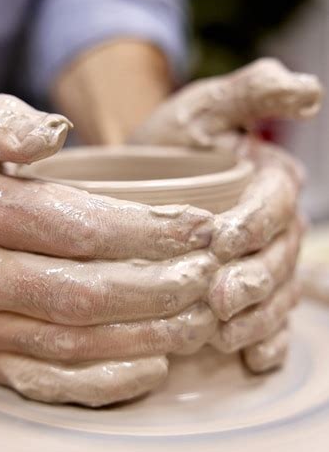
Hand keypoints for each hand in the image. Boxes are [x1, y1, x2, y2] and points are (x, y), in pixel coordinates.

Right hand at [0, 94, 230, 406]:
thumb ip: (4, 121)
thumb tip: (52, 133)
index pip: (80, 226)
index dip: (150, 231)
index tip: (202, 228)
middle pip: (84, 293)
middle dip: (160, 288)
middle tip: (209, 276)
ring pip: (76, 344)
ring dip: (149, 336)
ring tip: (199, 319)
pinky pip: (52, 385)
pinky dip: (110, 382)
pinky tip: (156, 365)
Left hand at [132, 58, 321, 371]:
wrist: (142, 173)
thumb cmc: (172, 139)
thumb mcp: (204, 106)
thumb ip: (252, 92)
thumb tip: (309, 92)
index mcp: (271, 181)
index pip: (275, 206)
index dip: (255, 224)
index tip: (221, 241)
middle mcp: (275, 225)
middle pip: (278, 258)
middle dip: (254, 281)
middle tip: (220, 298)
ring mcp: (262, 261)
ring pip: (276, 295)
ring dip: (257, 318)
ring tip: (225, 334)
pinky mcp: (243, 288)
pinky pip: (268, 320)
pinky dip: (266, 340)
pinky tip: (253, 359)